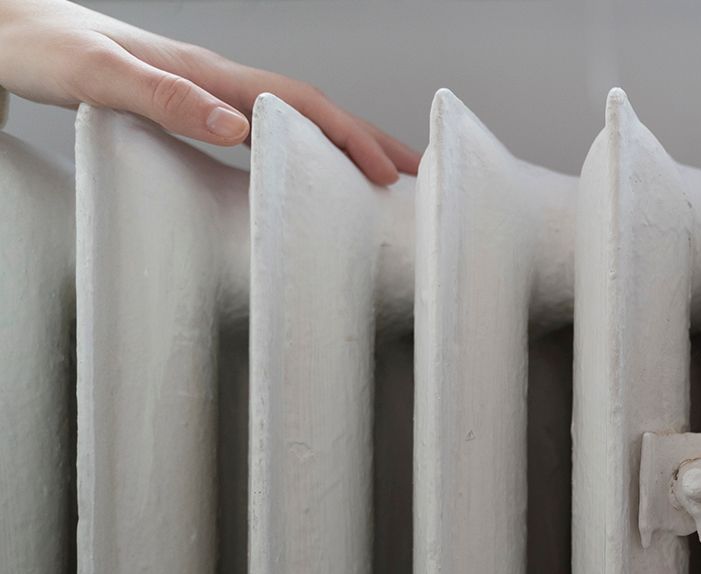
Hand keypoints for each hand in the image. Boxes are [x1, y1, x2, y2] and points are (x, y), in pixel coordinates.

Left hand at [0, 0, 417, 183]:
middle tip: (418, 178)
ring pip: (292, 119)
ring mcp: (203, 89)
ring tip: (378, 178)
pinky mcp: (185, 102)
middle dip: (368, 141)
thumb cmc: (37, 48)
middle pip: (312, 110)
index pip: (302, 106)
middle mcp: (213, 79)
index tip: (394, 174)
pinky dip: (300, 149)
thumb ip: (164, 98)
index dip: (353, 138)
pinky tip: (302, 172)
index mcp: (206, 74)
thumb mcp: (93, 75)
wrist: (1, 27)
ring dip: (341, 145)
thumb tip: (241, 128)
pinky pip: (262, 128)